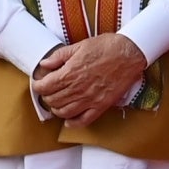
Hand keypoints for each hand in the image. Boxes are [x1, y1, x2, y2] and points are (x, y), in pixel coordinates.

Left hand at [31, 32, 151, 127]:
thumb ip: (59, 56)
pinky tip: (69, 120)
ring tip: (57, 103)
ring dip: (57, 109)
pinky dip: (73, 122)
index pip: (44, 87)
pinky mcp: (101, 105)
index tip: (38, 83)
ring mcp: (89, 99)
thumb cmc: (107, 47)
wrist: (130, 53)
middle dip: (46, 97)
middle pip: (52, 101)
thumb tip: (45, 64)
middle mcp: (77, 89)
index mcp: (69, 73)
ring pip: (64, 112)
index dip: (38, 86)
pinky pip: (84, 120)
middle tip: (48, 92)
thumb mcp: (80, 46)